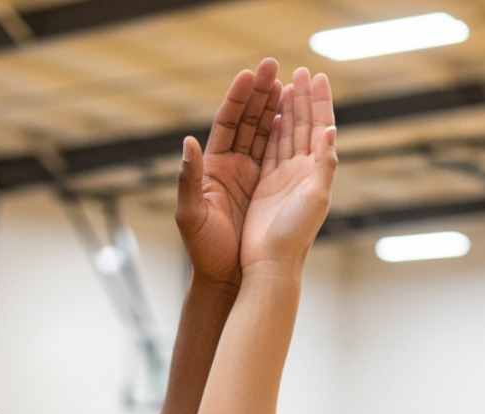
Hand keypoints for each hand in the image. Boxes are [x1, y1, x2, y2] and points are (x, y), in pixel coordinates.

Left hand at [175, 60, 283, 285]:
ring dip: (276, 107)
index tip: (250, 74)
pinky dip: (286, 133)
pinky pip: (278, 154)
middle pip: (248, 120)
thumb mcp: (190, 215)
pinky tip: (296, 118)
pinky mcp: (267, 188)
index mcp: (213, 167)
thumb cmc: (204, 250)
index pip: (227, 123)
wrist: (224, 278)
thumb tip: (188, 143)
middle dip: (261, 92)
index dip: (238, 98)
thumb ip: (188, 179)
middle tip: (274, 65)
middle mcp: (231, 166)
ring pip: (264, 132)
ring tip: (290, 82)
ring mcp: (250, 175)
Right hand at [240, 67, 336, 273]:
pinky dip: (271, 132)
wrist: (271, 264)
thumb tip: (331, 130)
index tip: (317, 76)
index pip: (320, 127)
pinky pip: (270, 151)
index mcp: (316, 171)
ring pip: (287, 135)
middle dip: (303, 98)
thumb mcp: (316, 199)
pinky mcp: (267, 186)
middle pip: (304, 126)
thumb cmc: (295, 236)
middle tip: (301, 70)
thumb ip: (324, 165)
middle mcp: (303, 172)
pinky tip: (271, 117)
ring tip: (287, 85)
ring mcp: (285, 178)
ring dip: (288, 110)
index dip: (320, 101)